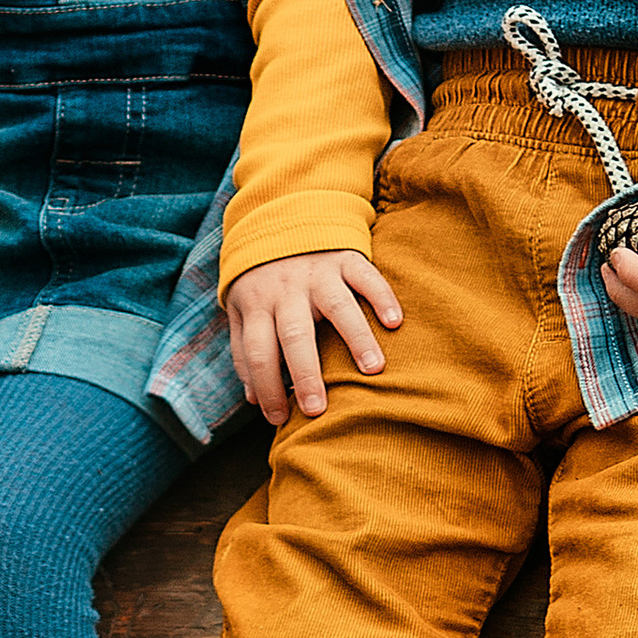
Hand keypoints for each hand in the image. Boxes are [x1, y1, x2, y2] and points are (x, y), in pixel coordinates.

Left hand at [226, 249, 403, 423]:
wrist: (281, 217)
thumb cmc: (262, 280)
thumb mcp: (243, 310)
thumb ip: (245, 352)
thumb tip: (254, 399)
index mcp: (258, 305)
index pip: (258, 353)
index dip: (266, 387)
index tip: (280, 419)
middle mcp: (287, 289)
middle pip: (294, 334)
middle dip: (305, 374)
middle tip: (317, 410)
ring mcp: (317, 272)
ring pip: (336, 306)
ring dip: (355, 337)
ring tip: (373, 370)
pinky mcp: (345, 257)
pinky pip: (365, 276)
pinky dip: (381, 297)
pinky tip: (394, 322)